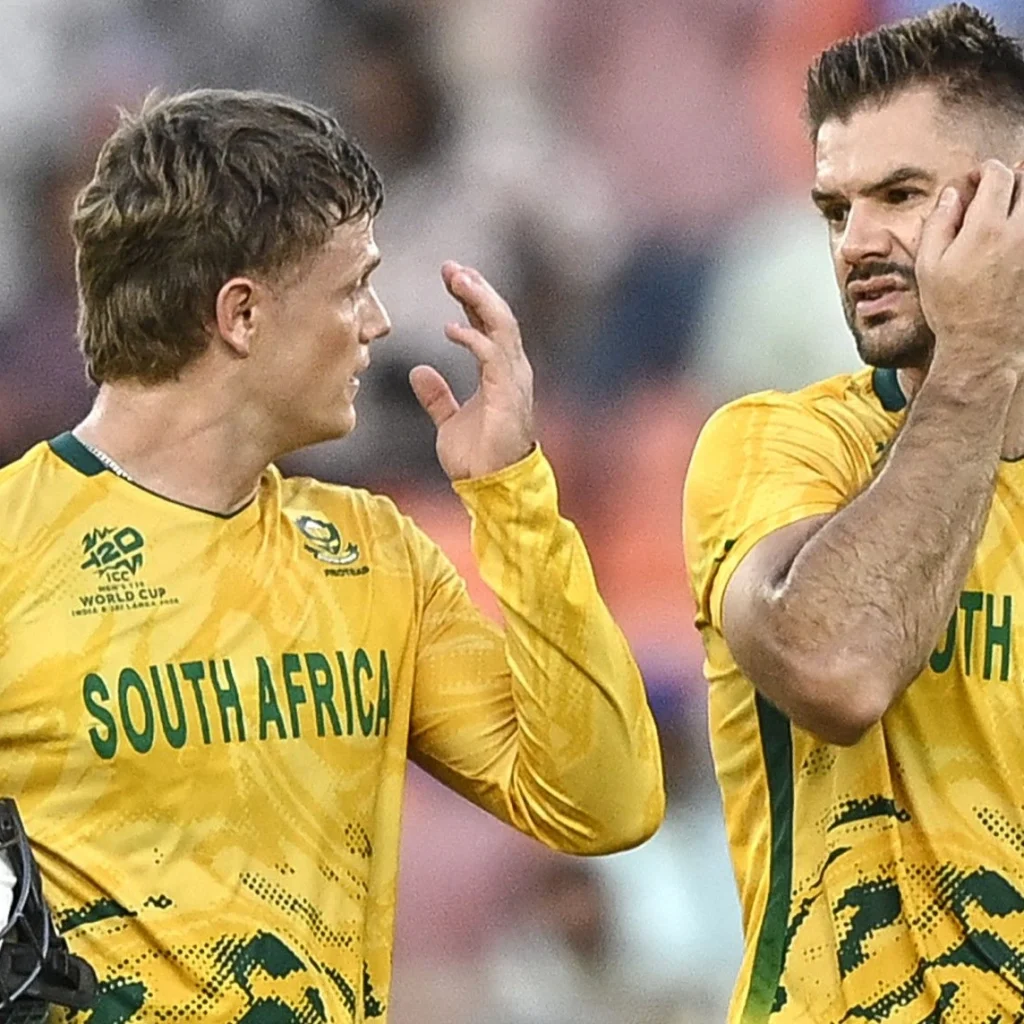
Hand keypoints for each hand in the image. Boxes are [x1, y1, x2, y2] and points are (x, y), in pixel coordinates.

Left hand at [409, 261, 534, 480]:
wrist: (491, 489)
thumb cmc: (477, 459)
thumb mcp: (449, 421)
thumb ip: (437, 396)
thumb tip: (419, 372)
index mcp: (499, 374)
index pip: (488, 326)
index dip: (471, 300)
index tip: (451, 277)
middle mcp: (511, 371)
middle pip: (498, 317)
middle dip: (476, 289)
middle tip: (451, 267)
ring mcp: (513, 381)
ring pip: (501, 327)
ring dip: (479, 301)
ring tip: (457, 279)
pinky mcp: (508, 394)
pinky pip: (493, 355)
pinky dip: (474, 338)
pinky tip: (451, 328)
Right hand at [918, 159, 1023, 381]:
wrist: (984, 344)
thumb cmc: (952, 309)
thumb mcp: (929, 266)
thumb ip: (939, 223)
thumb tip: (952, 195)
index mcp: (986, 229)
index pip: (998, 175)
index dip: (985, 171)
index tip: (975, 180)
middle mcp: (1019, 232)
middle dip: (1013, 177)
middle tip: (998, 189)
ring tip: (1011, 209)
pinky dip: (1023, 226)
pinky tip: (1014, 235)